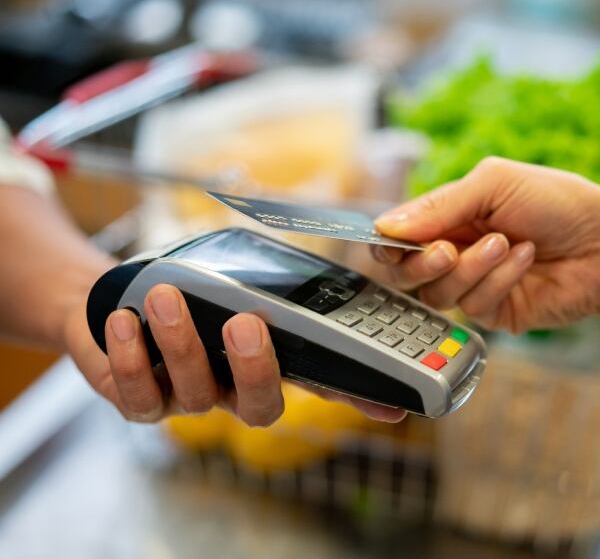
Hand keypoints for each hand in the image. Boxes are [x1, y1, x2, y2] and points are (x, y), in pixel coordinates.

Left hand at [64, 283, 404, 424]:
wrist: (119, 298)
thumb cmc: (188, 287)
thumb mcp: (233, 278)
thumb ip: (271, 286)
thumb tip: (312, 276)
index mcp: (270, 363)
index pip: (323, 385)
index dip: (358, 399)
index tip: (394, 407)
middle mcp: (236, 391)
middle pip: (262, 407)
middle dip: (256, 368)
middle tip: (245, 322)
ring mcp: (190, 400)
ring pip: (198, 392)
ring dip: (182, 342)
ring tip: (165, 297)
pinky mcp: (141, 402)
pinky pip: (139, 396)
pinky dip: (131, 358)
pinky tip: (127, 321)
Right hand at [372, 157, 599, 332]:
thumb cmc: (556, 202)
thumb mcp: (494, 184)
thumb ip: (439, 206)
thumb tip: (386, 226)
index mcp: (449, 217)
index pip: (398, 236)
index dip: (388, 242)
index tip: (390, 241)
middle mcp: (455, 252)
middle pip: (406, 273)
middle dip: (422, 263)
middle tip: (449, 249)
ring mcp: (474, 284)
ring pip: (438, 294)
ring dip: (472, 267)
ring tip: (507, 243)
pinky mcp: (495, 311)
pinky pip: (474, 305)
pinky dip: (499, 279)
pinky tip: (525, 259)